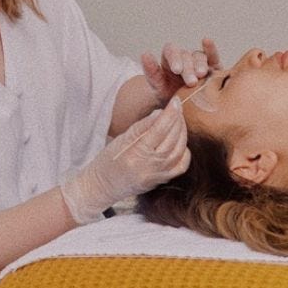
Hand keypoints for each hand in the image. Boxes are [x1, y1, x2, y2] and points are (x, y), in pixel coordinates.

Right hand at [61, 101, 190, 223]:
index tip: (176, 101)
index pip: (159, 129)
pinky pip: (181, 165)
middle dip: (178, 120)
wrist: (103, 187)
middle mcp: (149, 167)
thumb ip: (142, 126)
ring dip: (182, 132)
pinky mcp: (162, 181)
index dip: (170, 113)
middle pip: (172, 139)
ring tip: (179, 120)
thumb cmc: (108, 161)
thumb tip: (161, 112)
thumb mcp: (121, 140)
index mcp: (135, 154)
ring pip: (179, 150)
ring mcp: (157, 176)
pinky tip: (180, 141)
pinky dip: (184, 151)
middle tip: (177, 108)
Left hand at [141, 38, 221, 103]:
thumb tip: (145, 54)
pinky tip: (208, 44)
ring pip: (200, 57)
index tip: (176, 70)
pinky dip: (212, 51)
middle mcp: (184, 57)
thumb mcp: (156, 84)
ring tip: (201, 75)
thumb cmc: (165, 92)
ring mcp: (198, 61)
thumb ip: (151, 71)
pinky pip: (213, 58)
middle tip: (191, 82)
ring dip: (201, 64)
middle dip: (189, 68)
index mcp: (169, 58)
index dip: (174, 58)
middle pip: (187, 56)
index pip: (171, 52)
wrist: (177, 102)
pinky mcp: (211, 67)